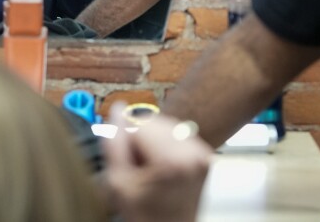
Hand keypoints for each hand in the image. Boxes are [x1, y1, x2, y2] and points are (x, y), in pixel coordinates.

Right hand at [103, 105, 210, 221]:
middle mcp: (192, 152)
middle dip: (140, 139)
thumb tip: (117, 108)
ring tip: (151, 168)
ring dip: (152, 140)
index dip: (126, 142)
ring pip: (163, 124)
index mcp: (172, 160)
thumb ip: (114, 142)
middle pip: (152, 121)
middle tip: (140, 168)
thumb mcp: (118, 182)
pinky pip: (175, 133)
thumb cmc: (146, 215)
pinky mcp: (205, 153)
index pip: (137, 124)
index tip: (129, 164)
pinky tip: (162, 166)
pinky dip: (165, 144)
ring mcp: (202, 152)